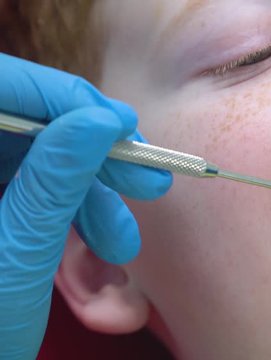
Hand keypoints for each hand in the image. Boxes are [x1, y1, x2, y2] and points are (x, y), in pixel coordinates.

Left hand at [0, 53, 171, 357]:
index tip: (121, 125)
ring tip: (126, 237)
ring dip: (94, 192)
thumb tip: (101, 118)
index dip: (61, 97)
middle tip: (146, 179)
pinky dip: (78, 208)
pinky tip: (108, 237)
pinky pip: (39, 185)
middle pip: (26, 122)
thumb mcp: (18, 256)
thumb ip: (55, 181)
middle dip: (93, 153)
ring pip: (40, 157)